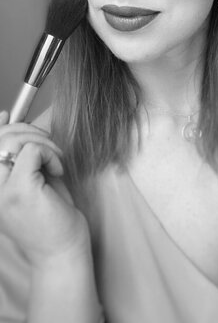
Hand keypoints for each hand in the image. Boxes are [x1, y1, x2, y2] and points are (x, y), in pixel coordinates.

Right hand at [0, 111, 89, 267]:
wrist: (61, 252)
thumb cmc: (51, 218)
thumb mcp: (34, 181)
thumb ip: (24, 157)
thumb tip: (14, 125)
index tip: (6, 115)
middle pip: (0, 138)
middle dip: (29, 130)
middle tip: (50, 146)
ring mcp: (2, 190)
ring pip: (14, 141)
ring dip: (43, 142)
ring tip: (56, 161)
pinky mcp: (20, 190)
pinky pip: (32, 150)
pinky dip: (50, 153)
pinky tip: (58, 170)